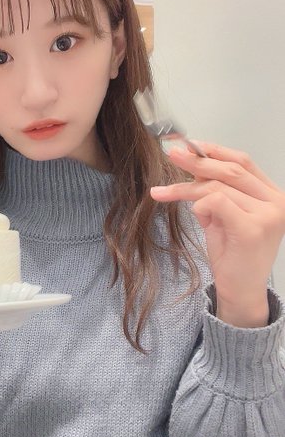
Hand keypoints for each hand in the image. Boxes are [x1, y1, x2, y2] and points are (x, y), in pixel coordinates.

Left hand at [150, 142, 284, 326]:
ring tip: (163, 192)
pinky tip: (197, 217)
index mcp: (271, 196)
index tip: (190, 144)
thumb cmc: (233, 256)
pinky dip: (199, 205)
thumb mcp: (222, 217)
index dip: (215, 150)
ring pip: (218, 187)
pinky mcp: (254, 228)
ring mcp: (268, 215)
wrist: (240, 291)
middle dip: (196, 161)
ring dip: (185, 188)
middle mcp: (276, 202)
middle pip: (231, 170)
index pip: (244, 162)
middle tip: (171, 154)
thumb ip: (214, 193)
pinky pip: (217, 202)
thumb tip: (193, 167)